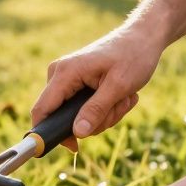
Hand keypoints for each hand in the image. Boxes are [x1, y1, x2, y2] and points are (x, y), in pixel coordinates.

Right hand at [31, 26, 164, 150]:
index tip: (72, 147)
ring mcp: (69, 80)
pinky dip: (107, 108)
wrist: (143, 38)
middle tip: (120, 106)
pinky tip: (122, 96)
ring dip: (106, 115)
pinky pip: (86, 109)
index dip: (48, 133)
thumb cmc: (133, 56)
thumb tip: (77, 133)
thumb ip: (96, 110)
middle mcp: (60, 76)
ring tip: (124, 97)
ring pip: (80, 117)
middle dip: (96, 120)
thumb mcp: (118, 86)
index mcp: (65, 73)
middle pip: (65, 118)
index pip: (42, 110)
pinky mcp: (78, 84)